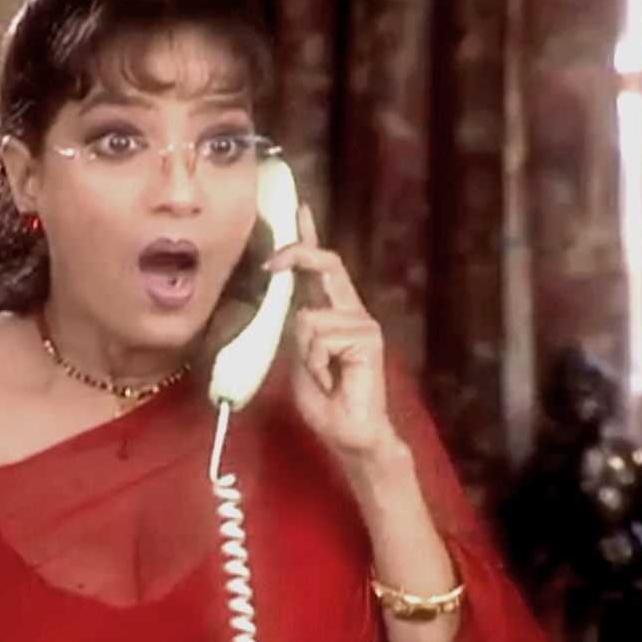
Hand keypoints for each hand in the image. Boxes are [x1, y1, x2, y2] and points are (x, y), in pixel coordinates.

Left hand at [265, 205, 404, 462]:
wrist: (349, 433)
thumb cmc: (324, 399)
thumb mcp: (298, 355)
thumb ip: (295, 324)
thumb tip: (281, 290)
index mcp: (332, 311)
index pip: (322, 266)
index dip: (310, 236)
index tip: (298, 208)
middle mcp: (350, 309)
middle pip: (326, 264)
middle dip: (299, 253)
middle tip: (274, 260)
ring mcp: (362, 321)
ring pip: (308, 316)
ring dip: (303, 351)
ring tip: (320, 375)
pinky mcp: (367, 336)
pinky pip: (319, 335)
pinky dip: (314, 361)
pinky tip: (332, 378)